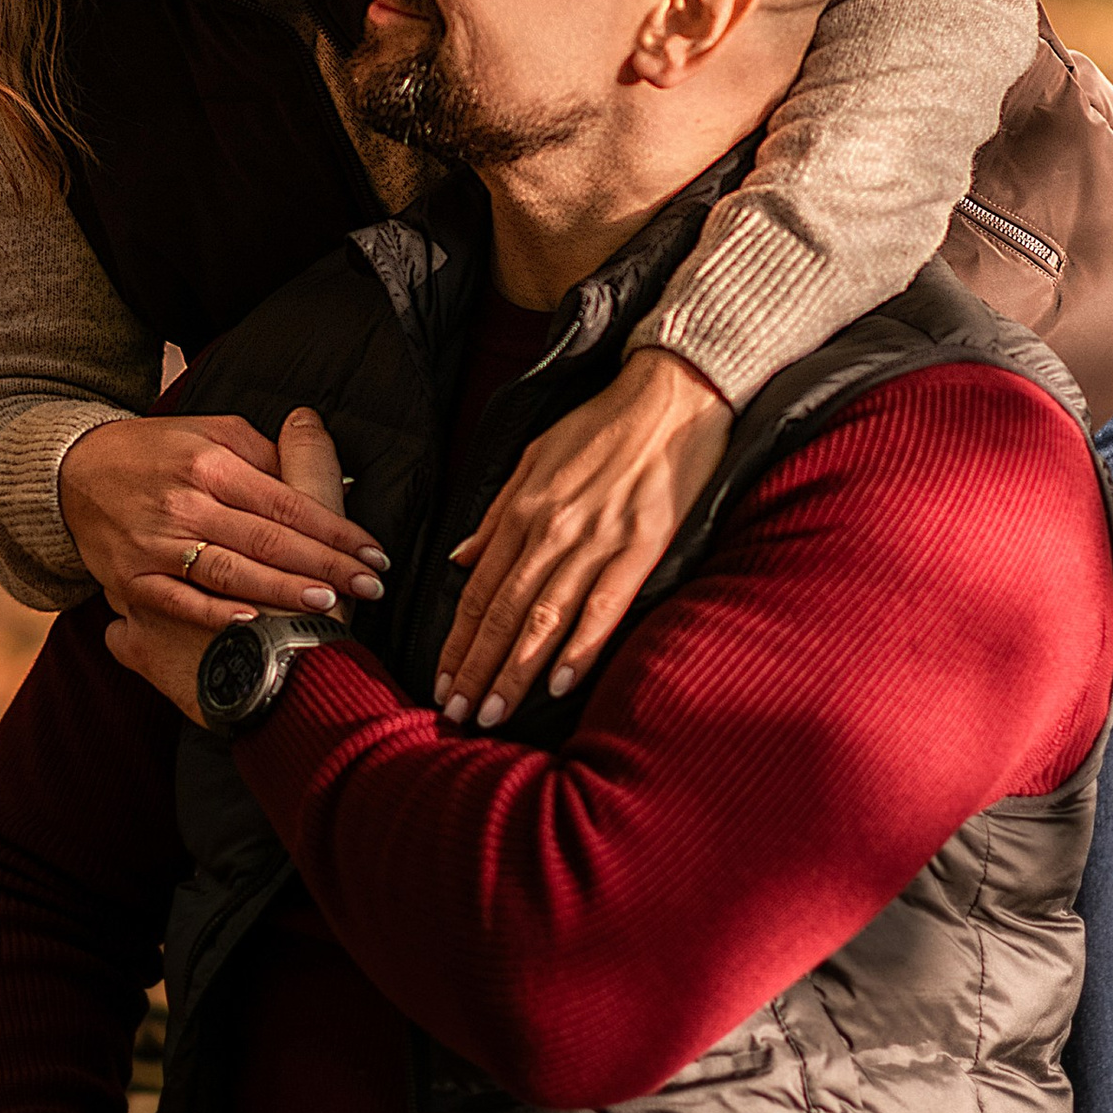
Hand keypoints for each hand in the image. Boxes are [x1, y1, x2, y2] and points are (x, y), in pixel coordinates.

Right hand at [59, 410, 385, 631]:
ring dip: (283, 591)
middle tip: (370, 587)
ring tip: (328, 603)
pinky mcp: (131, 578)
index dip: (335, 530)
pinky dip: (216, 612)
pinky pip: (179, 600)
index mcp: (210, 462)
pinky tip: (253, 619)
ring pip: (230, 571)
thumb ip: (264, 453)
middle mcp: (184, 502)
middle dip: (325, 566)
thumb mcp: (210, 433)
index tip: (373, 553)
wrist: (72, 473)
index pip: (287, 503)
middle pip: (268, 539)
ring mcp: (155, 543)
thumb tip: (321, 472)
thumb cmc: (156, 452)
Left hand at [436, 346, 731, 726]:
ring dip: (514, 672)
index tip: (442, 680)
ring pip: (543, 619)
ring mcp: (596, 541)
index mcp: (523, 510)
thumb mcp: (534, 457)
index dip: (458, 640)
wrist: (670, 396)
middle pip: (503, 614)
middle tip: (454, 716)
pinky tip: (560, 685)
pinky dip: (579, 648)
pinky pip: (603, 607)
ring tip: (492, 715)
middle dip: (475, 669)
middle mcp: (551, 530)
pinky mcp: (640, 548)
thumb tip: (459, 558)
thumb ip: (496, 513)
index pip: (479, 590)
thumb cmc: (601, 426)